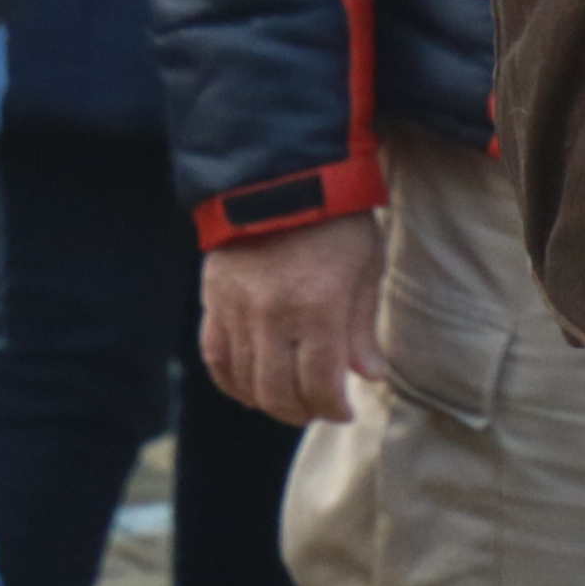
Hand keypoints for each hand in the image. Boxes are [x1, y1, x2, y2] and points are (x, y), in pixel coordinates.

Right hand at [198, 211, 389, 425]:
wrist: (280, 174)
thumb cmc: (335, 219)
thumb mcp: (365, 264)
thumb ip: (361, 325)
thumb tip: (371, 376)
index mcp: (318, 305)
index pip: (321, 384)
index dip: (334, 408)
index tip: (346, 411)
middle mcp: (273, 314)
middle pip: (280, 392)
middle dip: (303, 411)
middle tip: (319, 409)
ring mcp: (238, 309)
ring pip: (247, 381)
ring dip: (270, 402)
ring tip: (290, 400)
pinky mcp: (214, 300)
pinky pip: (215, 357)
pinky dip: (231, 382)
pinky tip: (250, 389)